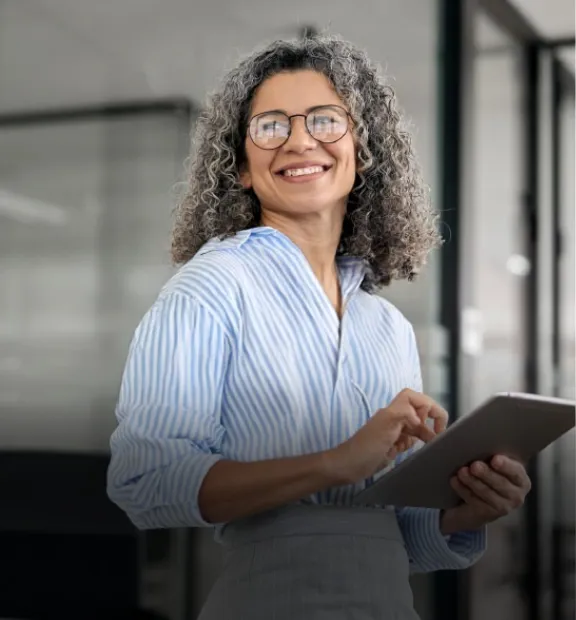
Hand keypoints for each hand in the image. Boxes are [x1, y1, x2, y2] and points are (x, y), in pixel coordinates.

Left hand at [328, 388, 448, 484]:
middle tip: (436, 438)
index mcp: (393, 411)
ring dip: (423, 434)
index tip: (435, 423)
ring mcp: (394, 432)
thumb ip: (404, 415)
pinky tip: (413, 451)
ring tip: (429, 446)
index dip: (427, 405)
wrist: (349, 466)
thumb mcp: (386, 427)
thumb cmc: (367, 446)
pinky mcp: (393, 445)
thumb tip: (420, 418)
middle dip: (429, 422)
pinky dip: (414, 444)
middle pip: (418, 412)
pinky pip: (409, 440)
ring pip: (416, 427)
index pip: (413, 398)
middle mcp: (395, 419)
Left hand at [440, 455, 531, 534]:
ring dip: (473, 481)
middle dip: (487, 474)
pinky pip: (475, 501)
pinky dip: (463, 490)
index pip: (516, 471)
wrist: (474, 500)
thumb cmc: (484, 471)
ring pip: (487, 493)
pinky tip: (454, 481)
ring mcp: (503, 507)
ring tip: (462, 471)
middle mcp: (516, 494)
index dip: (506, 466)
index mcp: (520, 478)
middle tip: (474, 465)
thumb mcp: (489, 460)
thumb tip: (475, 436)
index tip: (495, 459)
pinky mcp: (488, 515)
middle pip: (501, 483)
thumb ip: (488, 451)